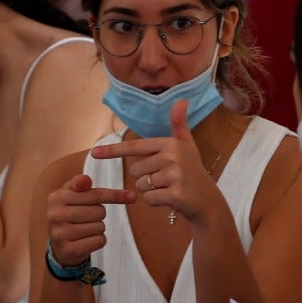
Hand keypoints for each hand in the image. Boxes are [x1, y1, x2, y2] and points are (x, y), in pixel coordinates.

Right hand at [45, 174, 134, 267]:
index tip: (132, 196)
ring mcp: (61, 233)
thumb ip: (80, 184)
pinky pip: (99, 241)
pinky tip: (86, 241)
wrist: (59, 246)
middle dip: (99, 215)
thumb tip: (86, 179)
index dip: (114, 195)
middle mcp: (55, 215)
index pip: (94, 194)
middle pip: (99, 211)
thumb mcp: (72, 196)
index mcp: (57, 197)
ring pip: (100, 227)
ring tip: (84, 230)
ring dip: (98, 228)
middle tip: (86, 218)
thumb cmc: (70, 215)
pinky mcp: (69, 250)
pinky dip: (98, 241)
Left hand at [90, 101, 223, 227]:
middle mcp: (172, 157)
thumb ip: (179, 124)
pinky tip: (170, 198)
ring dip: (151, 191)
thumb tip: (181, 100)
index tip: (94, 153)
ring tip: (169, 187)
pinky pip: (149, 199)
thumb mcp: (186, 145)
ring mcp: (174, 176)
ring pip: (141, 186)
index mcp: (170, 143)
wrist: (207, 199)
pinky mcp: (175, 195)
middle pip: (136, 171)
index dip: (113, 150)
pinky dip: (156, 202)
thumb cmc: (192, 170)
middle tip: (166, 178)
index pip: (135, 147)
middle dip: (146, 178)